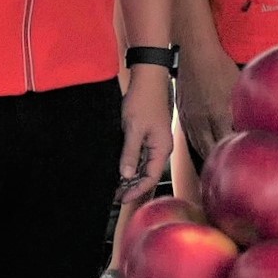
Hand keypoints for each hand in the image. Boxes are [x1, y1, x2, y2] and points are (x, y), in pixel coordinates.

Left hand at [118, 69, 175, 201]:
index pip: (150, 178)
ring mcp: (155, 142)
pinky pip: (141, 155)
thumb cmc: (143, 100)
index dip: (136, 190)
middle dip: (133, 186)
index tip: (122, 198)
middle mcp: (160, 148)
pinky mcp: (148, 135)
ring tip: (116, 185)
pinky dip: (131, 163)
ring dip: (131, 176)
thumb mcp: (133, 128)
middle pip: (148, 174)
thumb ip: (130, 152)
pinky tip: (120, 167)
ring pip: (143, 165)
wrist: (148, 79)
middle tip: (116, 196)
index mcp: (161, 148)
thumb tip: (126, 174)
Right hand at [176, 24, 236, 160]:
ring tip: (219, 168)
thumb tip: (259, 122)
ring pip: (199, 147)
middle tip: (232, 172)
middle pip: (212, 150)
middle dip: (222, 162)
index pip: (229, 143)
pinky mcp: (182, 114)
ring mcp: (190, 118)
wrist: (193, 52)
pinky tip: (207, 151)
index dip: (237, 155)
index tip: (246, 164)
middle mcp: (202, 119)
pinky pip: (190, 138)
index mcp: (219, 112)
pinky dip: (199, 147)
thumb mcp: (238, 86)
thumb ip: (245, 108)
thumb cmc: (218, 64)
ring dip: (210, 157)